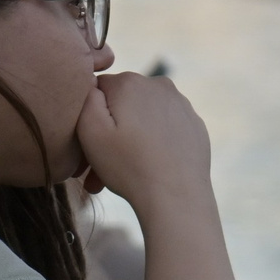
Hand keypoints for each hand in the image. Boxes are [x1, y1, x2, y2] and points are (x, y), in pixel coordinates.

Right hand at [75, 73, 212, 214]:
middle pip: (121, 105)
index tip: (85, 150)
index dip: (87, 119)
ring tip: (121, 175)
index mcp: (130, 82)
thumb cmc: (129, 166)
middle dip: (108, 134)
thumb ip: (85, 97)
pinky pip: (164, 129)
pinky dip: (153, 144)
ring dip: (129, 141)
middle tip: (97, 172)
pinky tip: (149, 168)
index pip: (97, 91)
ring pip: (143, 118)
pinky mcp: (194, 125)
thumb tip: (91, 83)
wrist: (177, 197)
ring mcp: (181, 104)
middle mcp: (158, 85)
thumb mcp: (90, 130)